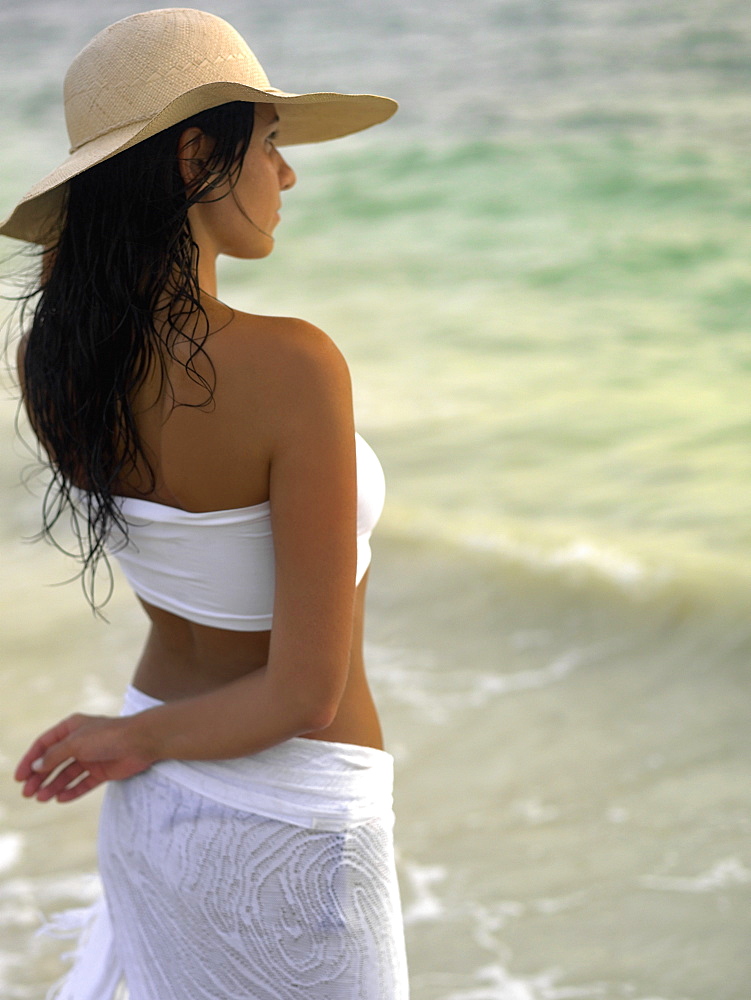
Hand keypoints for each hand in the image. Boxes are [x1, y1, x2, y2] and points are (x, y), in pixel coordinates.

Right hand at [14, 713, 154, 802]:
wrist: (141, 742)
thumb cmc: (108, 736)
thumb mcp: (76, 743)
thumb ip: (55, 755)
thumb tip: (36, 767)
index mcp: (71, 728)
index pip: (44, 744)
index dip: (30, 760)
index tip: (19, 777)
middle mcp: (80, 742)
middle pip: (54, 761)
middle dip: (39, 777)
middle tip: (27, 793)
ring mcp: (91, 757)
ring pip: (67, 774)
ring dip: (53, 786)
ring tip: (41, 799)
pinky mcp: (103, 771)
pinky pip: (83, 783)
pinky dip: (71, 791)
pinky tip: (60, 799)